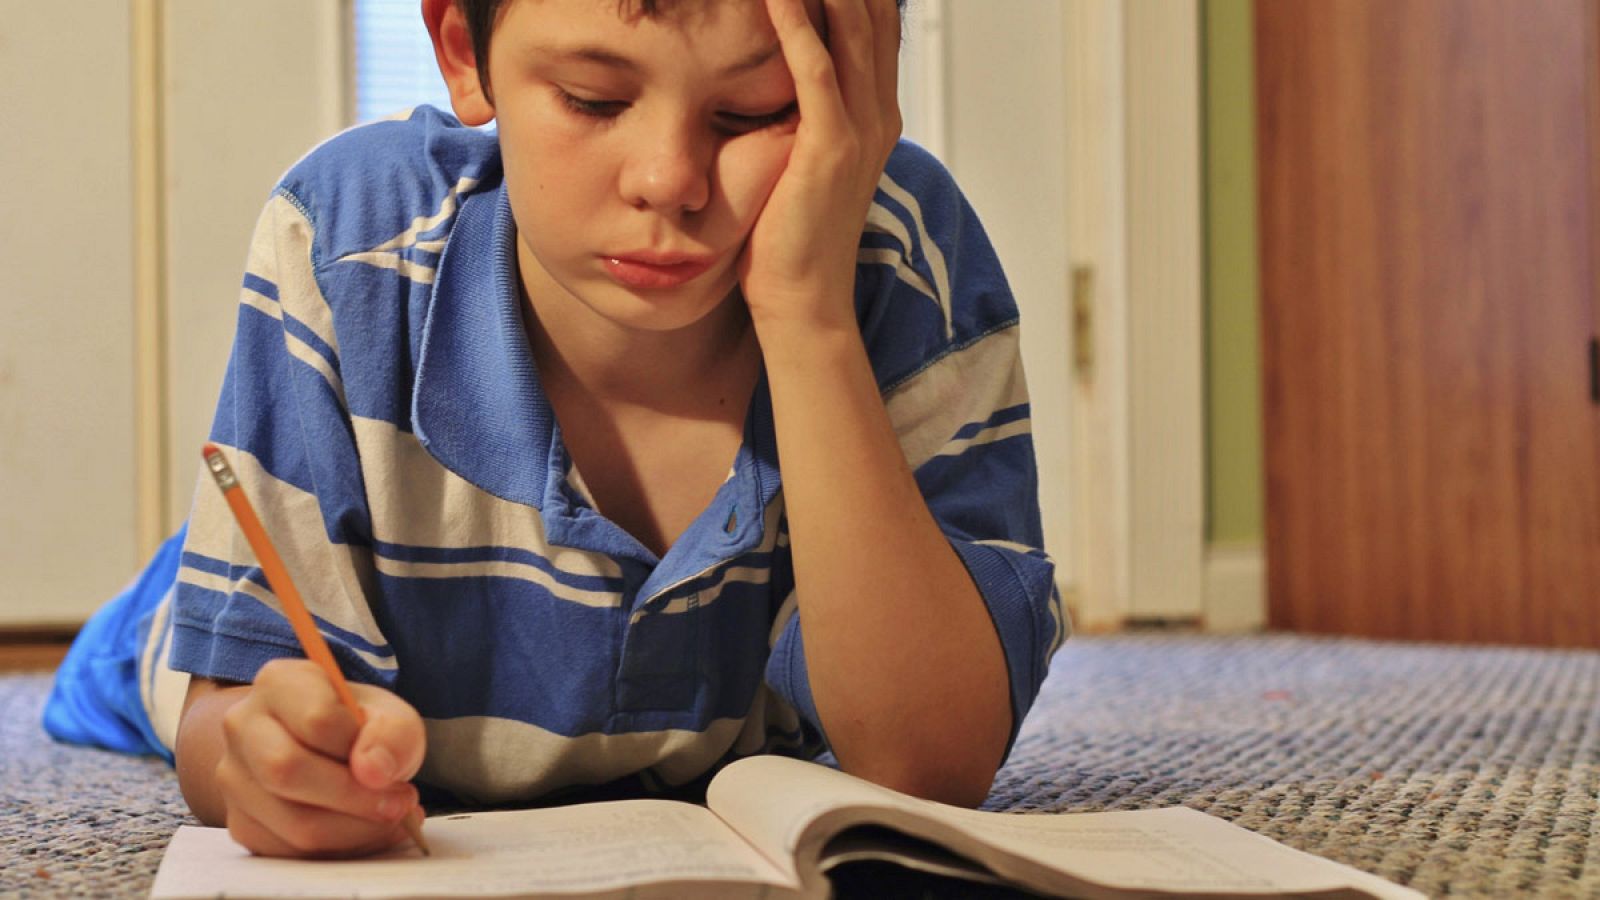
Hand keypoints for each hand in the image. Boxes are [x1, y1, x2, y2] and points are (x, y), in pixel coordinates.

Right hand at [214, 659, 426, 857]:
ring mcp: (233, 777)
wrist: (322, 749)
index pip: (317, 720)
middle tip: (400, 803)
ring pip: (291, 821)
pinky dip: (338, 850)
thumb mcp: (390, 715)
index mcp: (277, 682)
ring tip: (389, 819)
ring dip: (355, 830)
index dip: (362, 749)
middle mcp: (242, 726)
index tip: (391, 768)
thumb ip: (394, 733)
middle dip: (356, 798)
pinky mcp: (241, 823)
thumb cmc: (358, 726)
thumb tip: (374, 772)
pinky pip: (289, 851)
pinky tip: (365, 833)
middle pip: (287, 771)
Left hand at [739, 0, 901, 333]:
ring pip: (850, 29)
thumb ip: (801, 116)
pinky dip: (798, 25)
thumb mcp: (801, 161)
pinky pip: (817, 71)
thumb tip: (775, 82)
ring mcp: (860, 130)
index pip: (873, 23)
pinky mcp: (830, 149)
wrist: (802, 302)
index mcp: (874, 114)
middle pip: (870, 12)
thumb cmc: (789, 239)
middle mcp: (878, 114)